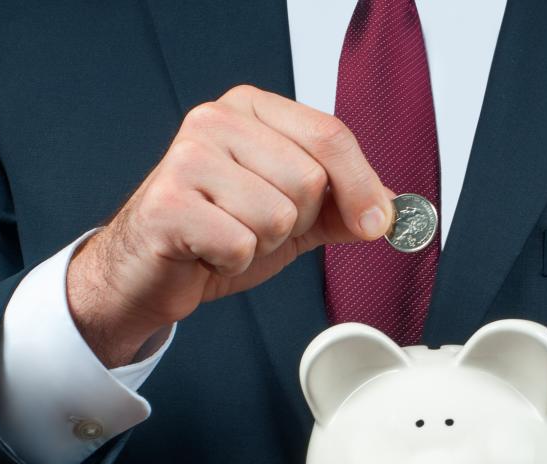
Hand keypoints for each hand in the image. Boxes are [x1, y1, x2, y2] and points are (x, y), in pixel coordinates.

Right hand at [67, 85, 395, 365]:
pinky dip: (233, 262)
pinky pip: (241, 244)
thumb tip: (396, 211)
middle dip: (296, 222)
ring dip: (262, 244)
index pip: (330, 135)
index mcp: (251, 108)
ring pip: (277, 215)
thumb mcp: (294, 215)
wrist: (150, 271)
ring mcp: (187, 158)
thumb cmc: (216, 233)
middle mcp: (215, 120)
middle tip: (257, 226)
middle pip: (308, 180)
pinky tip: (208, 253)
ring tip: (229, 237)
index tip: (376, 223)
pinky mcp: (168, 204)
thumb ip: (344, 207)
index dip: (362, 186)